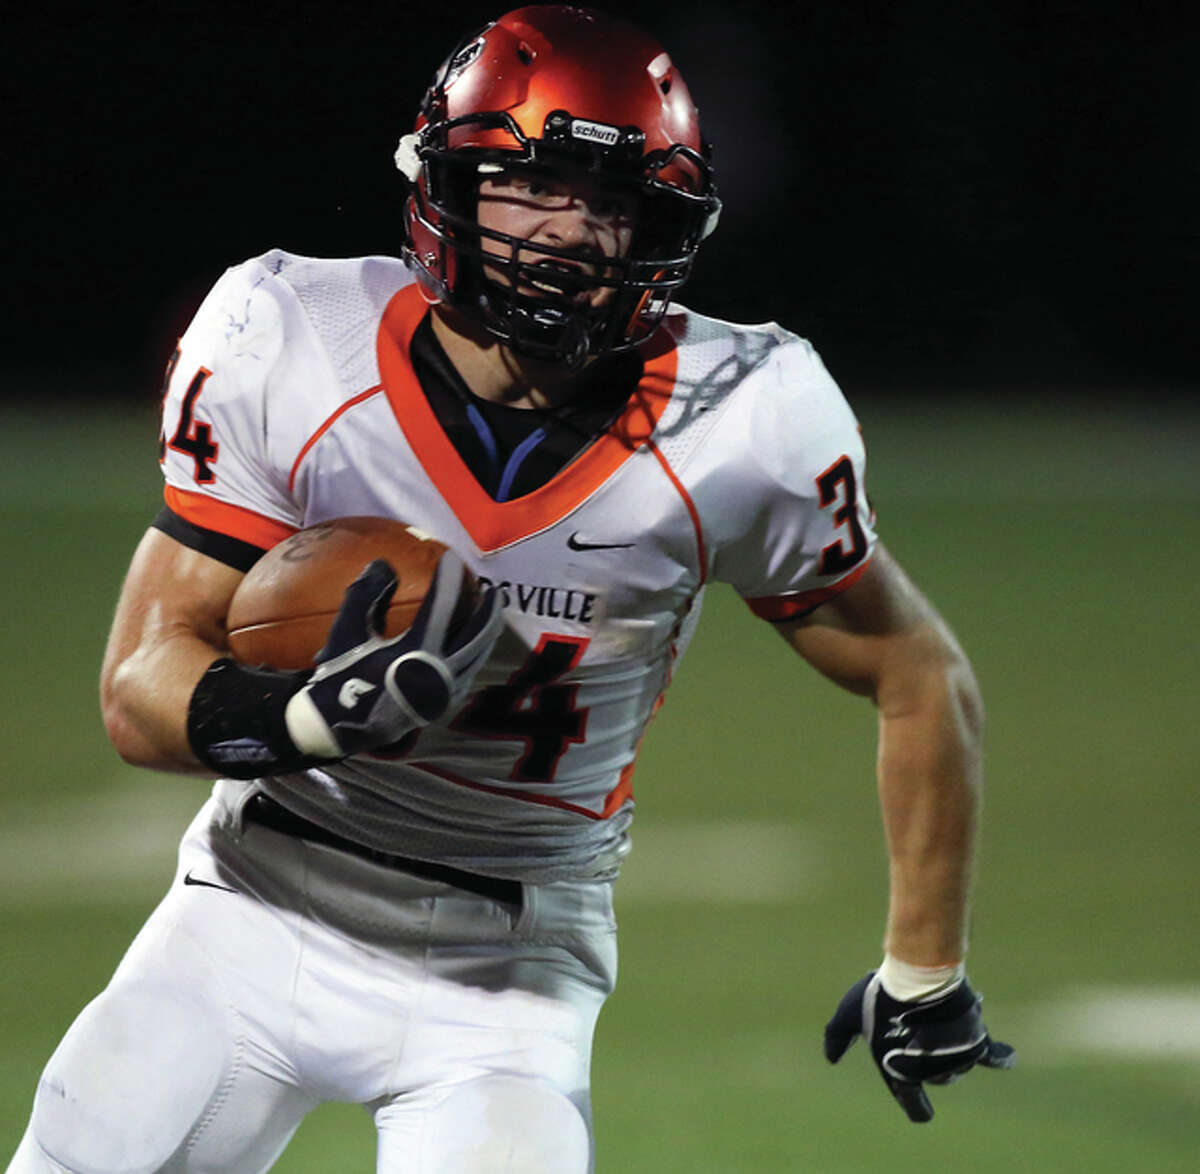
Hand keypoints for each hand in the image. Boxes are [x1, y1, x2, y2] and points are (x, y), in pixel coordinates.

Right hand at [284, 552, 501, 758]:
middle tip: (493, 590)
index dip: (449, 578)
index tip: (453, 559)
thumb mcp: (346, 633)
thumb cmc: (340, 677)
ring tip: (490, 613)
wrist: (336, 728)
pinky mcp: (442, 704)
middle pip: (477, 635)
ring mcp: (444, 692)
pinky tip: (474, 645)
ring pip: (478, 656)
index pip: (441, 607)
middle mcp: (438, 673)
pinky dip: (476, 654)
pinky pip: (469, 673)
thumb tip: (384, 563)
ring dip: (487, 632)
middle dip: (488, 610)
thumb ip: (365, 595)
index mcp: (415, 652)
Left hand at [823, 972, 1014, 1121]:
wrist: (918, 977)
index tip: (920, 1108)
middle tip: (915, 1024)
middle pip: (936, 1077)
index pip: (913, 1105)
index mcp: (902, 1076)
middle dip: (927, 1056)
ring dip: (948, 1044)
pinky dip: (1001, 1057)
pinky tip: (1008, 1059)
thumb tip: (831, 1058)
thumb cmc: (881, 997)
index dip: (916, 1107)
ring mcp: (958, 1060)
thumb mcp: (849, 1014)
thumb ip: (837, 1036)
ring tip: (934, 1014)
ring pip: (957, 1064)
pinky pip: (993, 1055)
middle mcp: (933, 1074)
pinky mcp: (978, 1041)